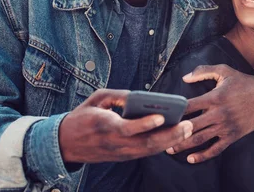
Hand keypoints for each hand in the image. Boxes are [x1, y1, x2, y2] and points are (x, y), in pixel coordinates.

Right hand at [59, 89, 192, 163]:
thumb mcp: (97, 99)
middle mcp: (114, 142)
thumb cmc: (83, 116)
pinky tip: (176, 137)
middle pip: (145, 143)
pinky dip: (162, 146)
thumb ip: (118, 95)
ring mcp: (119, 153)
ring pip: (148, 150)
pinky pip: (145, 153)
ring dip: (170, 142)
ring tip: (187, 130)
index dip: (145, 124)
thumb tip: (139, 96)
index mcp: (104, 125)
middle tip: (187, 125)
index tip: (161, 116)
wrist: (66, 144)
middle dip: (169, 135)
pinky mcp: (123, 157)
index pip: (127, 128)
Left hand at [166, 64, 253, 163]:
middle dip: (173, 132)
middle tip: (158, 136)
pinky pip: (216, 149)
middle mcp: (218, 113)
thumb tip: (184, 77)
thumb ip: (203, 72)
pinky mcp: (233, 135)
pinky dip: (203, 155)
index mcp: (214, 97)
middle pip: (190, 126)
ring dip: (183, 145)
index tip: (161, 115)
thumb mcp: (224, 71)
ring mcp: (226, 126)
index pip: (188, 106)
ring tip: (169, 149)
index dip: (174, 111)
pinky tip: (191, 158)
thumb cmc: (244, 82)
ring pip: (200, 139)